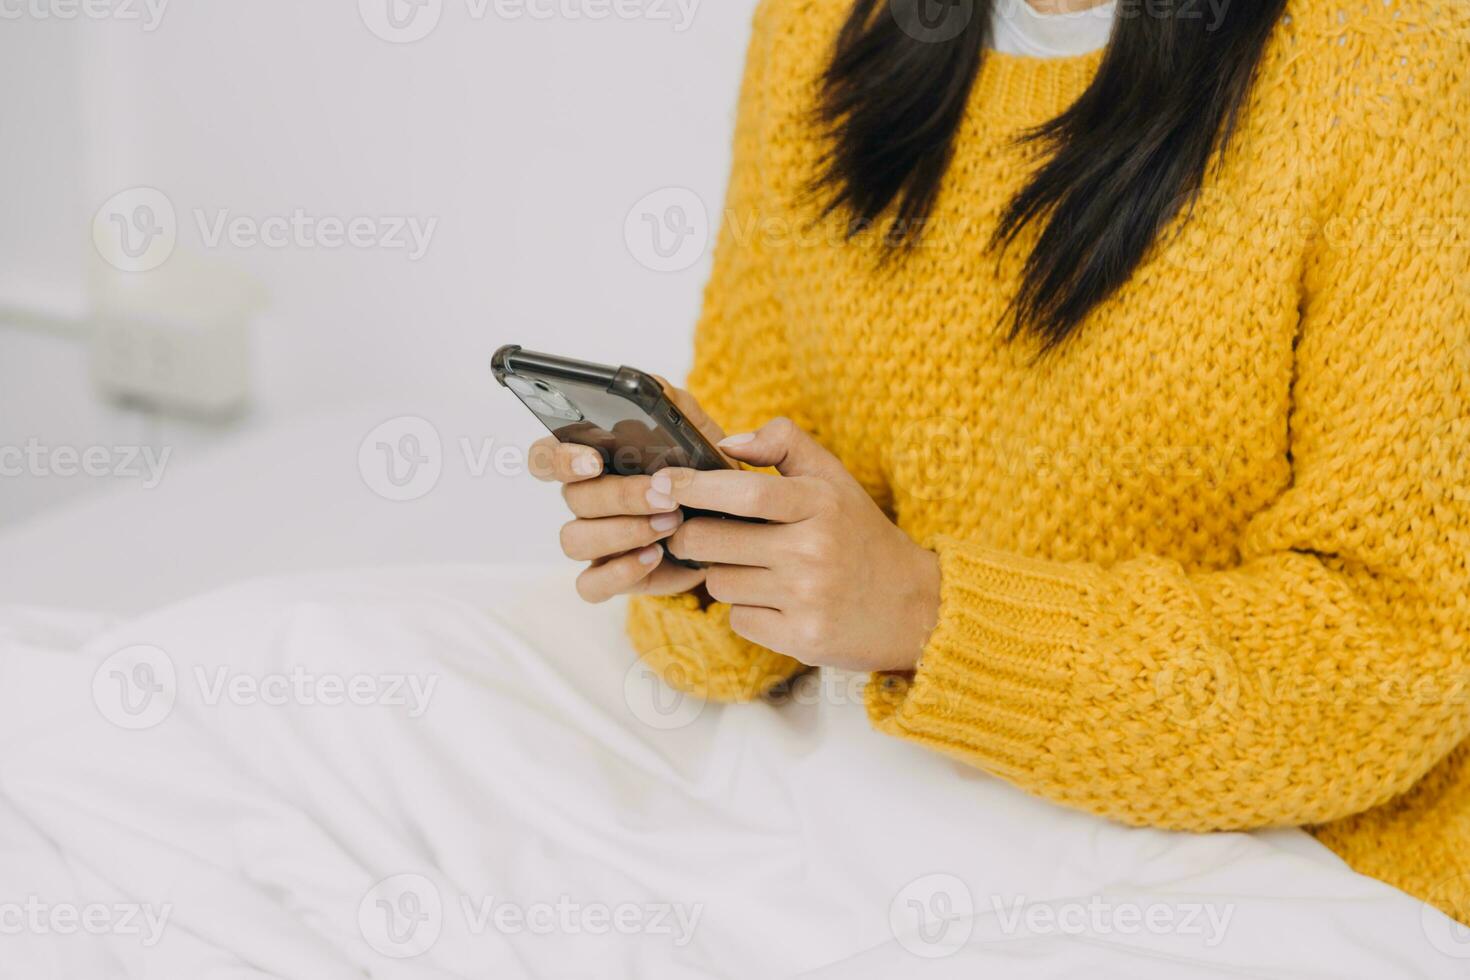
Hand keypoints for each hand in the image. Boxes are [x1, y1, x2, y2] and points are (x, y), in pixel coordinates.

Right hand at [532, 384, 720, 602]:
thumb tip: (650, 386)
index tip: (593, 460)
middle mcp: (585, 501)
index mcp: (593, 460)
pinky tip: (653, 556)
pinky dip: (619, 572)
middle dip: (619, 496)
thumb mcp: (697, 432)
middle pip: (572, 499)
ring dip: (621, 532)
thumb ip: (674, 405)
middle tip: (663, 495)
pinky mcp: (612, 577)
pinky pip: (590, 584)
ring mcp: (595, 541)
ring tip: (669, 525)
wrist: (736, 522)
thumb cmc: (704, 472)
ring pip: (574, 540)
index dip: (558, 459)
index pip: (546, 456)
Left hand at [659, 417, 939, 672]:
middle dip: (692, 535)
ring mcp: (807, 598)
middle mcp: (813, 550)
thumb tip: (726, 443)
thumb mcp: (834, 479)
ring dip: (725, 575)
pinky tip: (777, 602)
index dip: (693, 488)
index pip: (742, 493)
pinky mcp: (801, 639)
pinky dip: (748, 611)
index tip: (663, 484)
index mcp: (820, 503)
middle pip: (710, 541)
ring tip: (760, 569)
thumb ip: (783, 445)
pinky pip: (739, 620)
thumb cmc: (860, 536)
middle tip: (702, 533)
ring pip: (718, 583)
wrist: (914, 607)